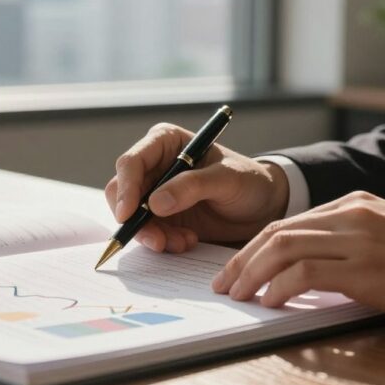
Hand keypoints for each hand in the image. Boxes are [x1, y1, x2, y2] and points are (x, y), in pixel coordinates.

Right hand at [104, 122, 290, 252]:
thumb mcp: (227, 179)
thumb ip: (192, 186)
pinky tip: (187, 242)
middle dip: (135, 219)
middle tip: (157, 240)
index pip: (131, 162)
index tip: (129, 214)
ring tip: (184, 242)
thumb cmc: (249, 181)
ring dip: (153, 235)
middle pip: (121, 191)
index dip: (125, 187)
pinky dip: (162, 242)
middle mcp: (154, 166)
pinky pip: (147, 232)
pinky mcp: (160, 217)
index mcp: (165, 142)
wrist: (262, 207)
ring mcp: (154, 192)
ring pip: (131, 217)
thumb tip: (155, 203)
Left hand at [212, 191, 384, 326]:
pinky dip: (280, 287)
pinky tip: (269, 302)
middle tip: (223, 284)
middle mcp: (350, 215)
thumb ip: (349, 241)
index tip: (235, 268)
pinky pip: (307, 272)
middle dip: (241, 259)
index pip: (287, 222)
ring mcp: (357, 240)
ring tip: (237, 295)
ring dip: (252, 273)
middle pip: (277, 232)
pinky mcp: (367, 269)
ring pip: (284, 247)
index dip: (253, 247)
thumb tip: (308, 269)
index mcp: (353, 204)